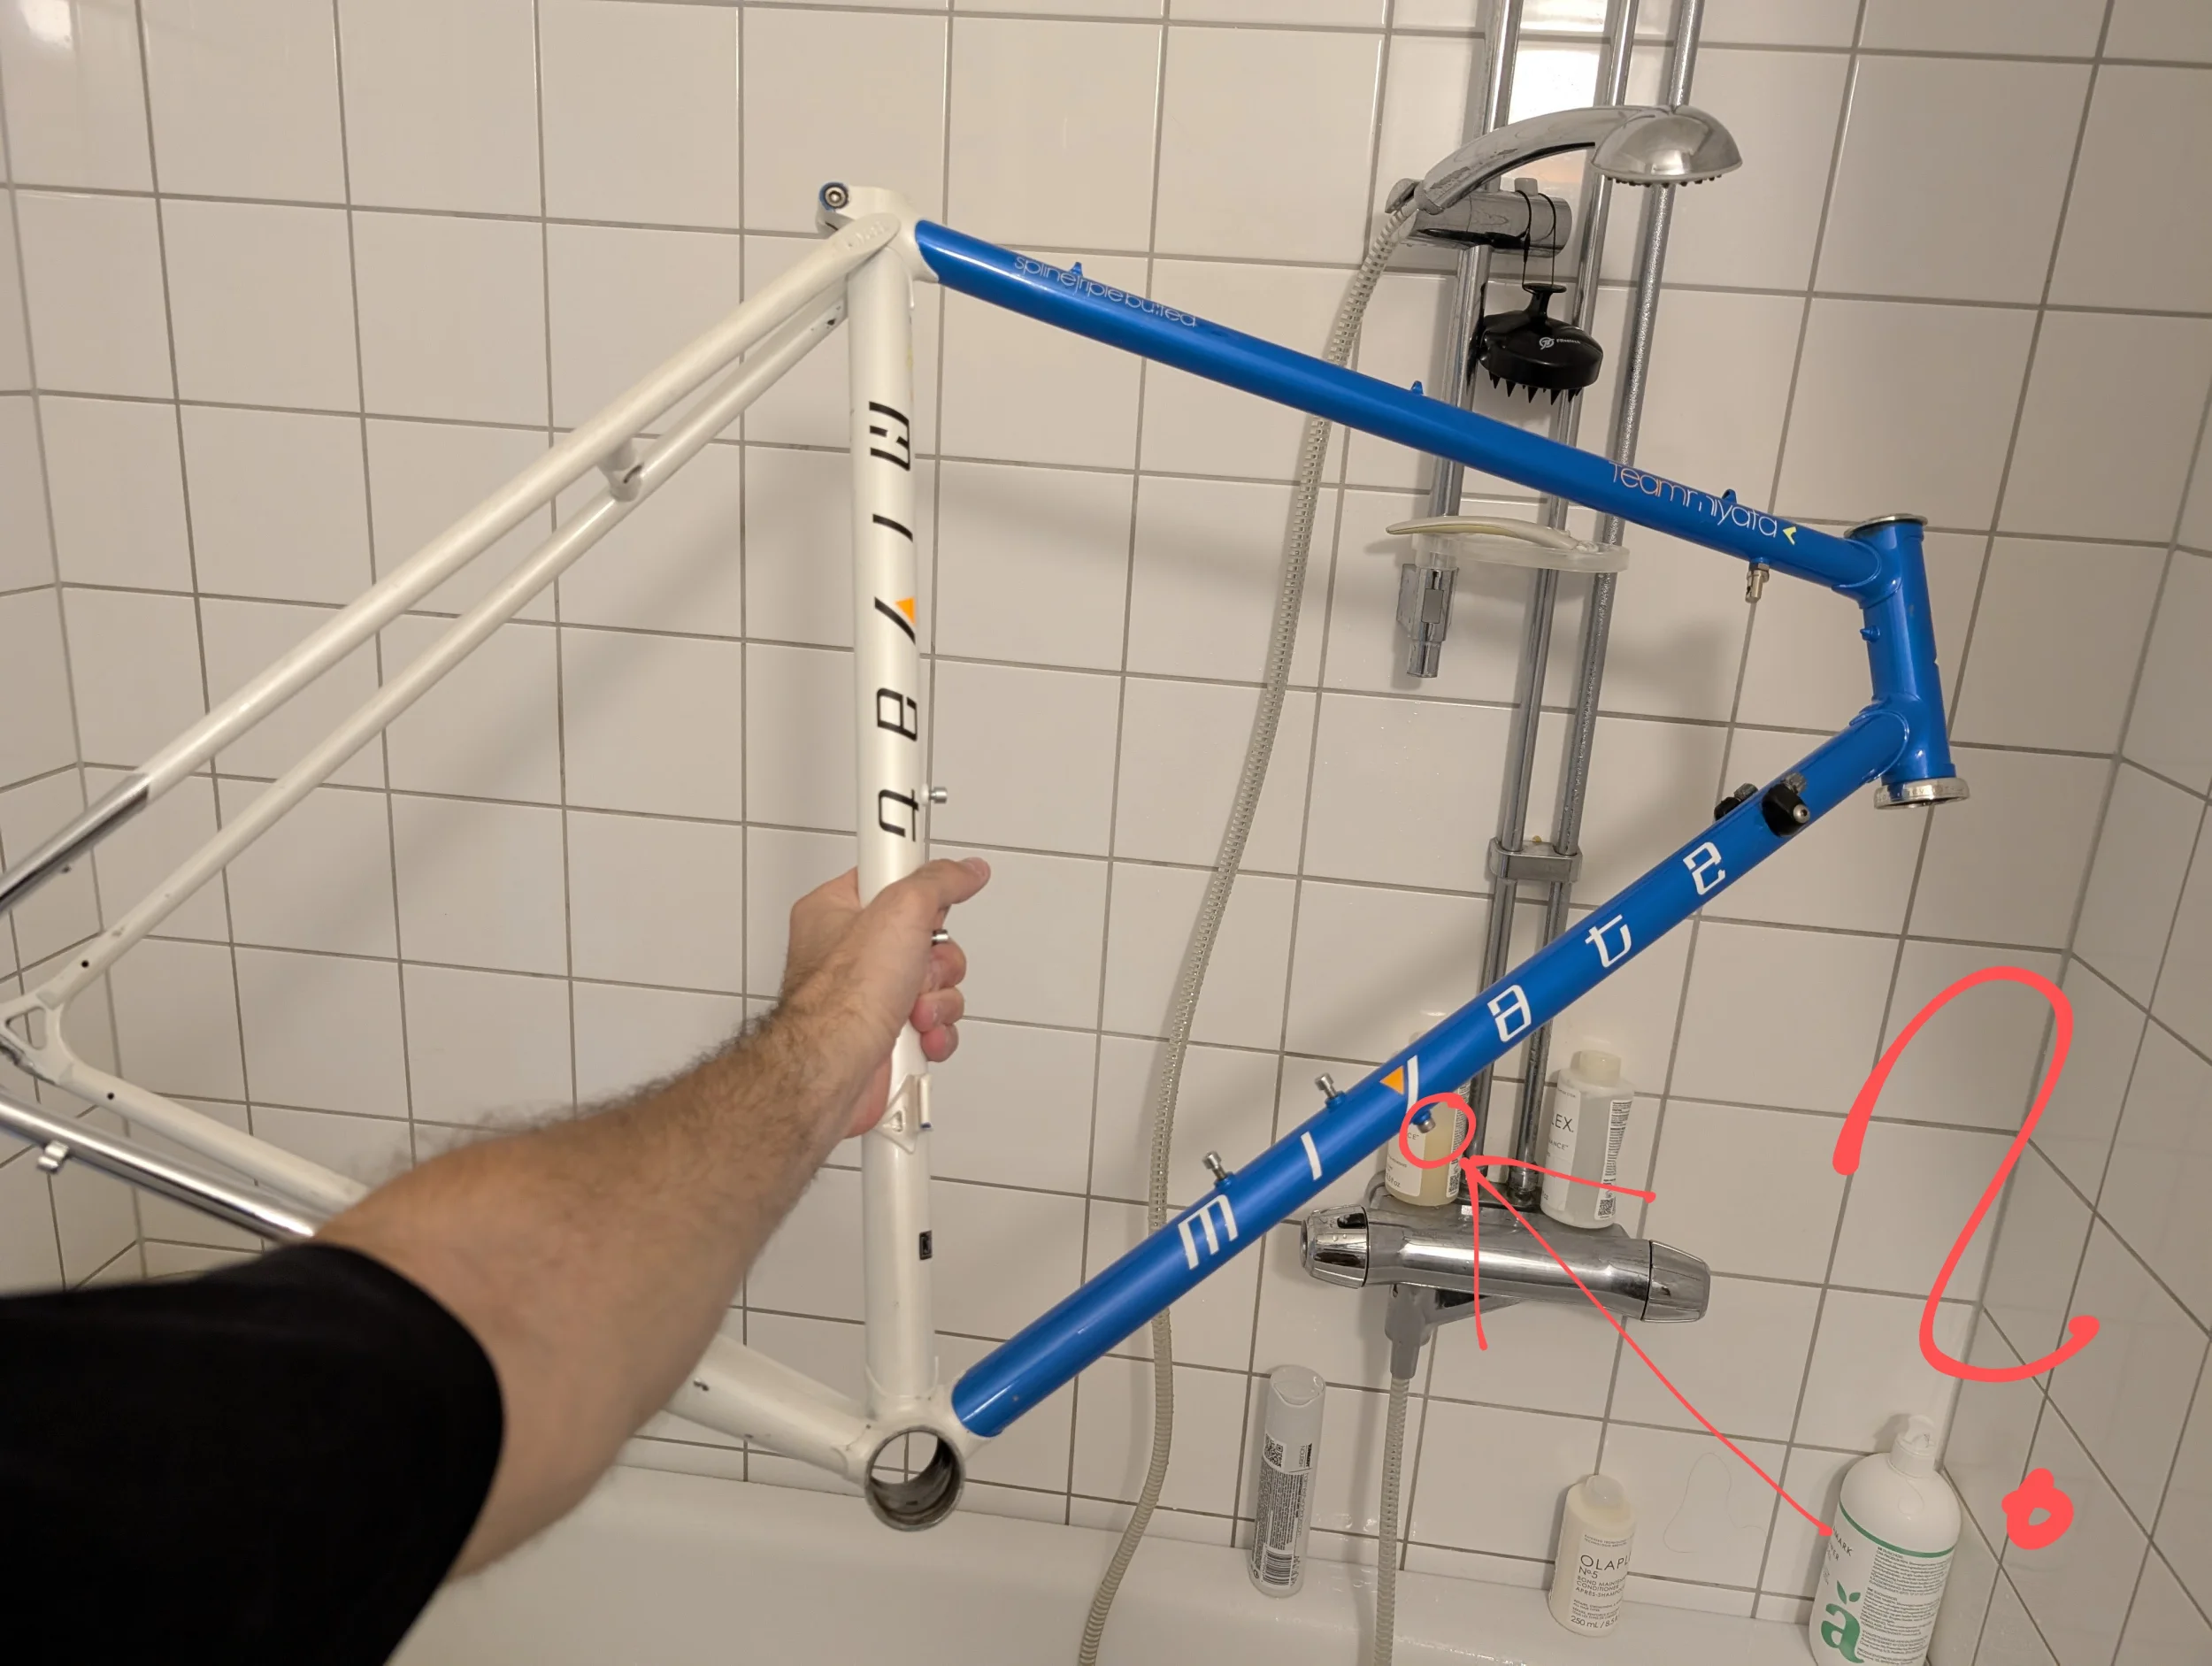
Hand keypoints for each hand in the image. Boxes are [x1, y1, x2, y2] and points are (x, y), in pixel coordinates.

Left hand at [780, 859, 989, 1136]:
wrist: (833, 1071)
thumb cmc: (841, 1000)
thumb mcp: (902, 909)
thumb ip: (940, 881)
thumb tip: (967, 870)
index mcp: (838, 912)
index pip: (892, 880)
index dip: (919, 890)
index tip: (932, 885)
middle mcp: (853, 953)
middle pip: (927, 936)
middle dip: (937, 959)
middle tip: (918, 965)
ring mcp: (871, 994)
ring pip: (936, 981)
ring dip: (938, 998)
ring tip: (914, 1007)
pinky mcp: (889, 1032)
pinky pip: (934, 1020)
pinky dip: (936, 1030)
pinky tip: (919, 1033)